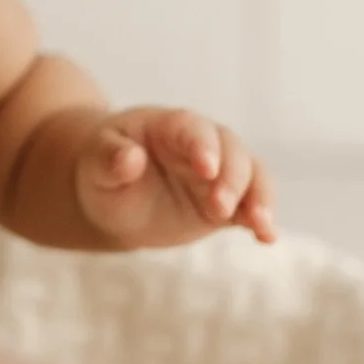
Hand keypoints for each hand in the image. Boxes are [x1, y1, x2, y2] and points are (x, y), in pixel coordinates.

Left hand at [73, 107, 276, 249]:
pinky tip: (267, 237)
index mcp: (170, 126)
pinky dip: (262, 219)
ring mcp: (219, 172)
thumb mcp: (96, 162)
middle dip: (231, 178)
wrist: (115, 194)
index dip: (202, 146)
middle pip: (231, 150)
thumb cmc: (104, 168)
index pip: (193, 129)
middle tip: (219, 208)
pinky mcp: (227, 202)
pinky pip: (251, 206)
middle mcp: (202, 144)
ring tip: (259, 224)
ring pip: (251, 175)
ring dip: (258, 198)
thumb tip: (130, 158)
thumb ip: (109, 157)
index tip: (205, 169)